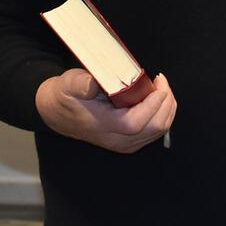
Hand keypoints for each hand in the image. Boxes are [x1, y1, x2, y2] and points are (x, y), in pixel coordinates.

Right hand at [36, 69, 175, 152]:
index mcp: (103, 125)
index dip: (152, 104)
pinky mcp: (130, 142)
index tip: (158, 84)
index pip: (136, 122)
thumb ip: (79, 83)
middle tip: (161, 81)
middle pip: (154, 127)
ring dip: (167, 107)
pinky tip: (158, 98)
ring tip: (161, 87)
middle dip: (165, 102)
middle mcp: (117, 140)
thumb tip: (91, 84)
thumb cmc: (65, 96)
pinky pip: (156, 131)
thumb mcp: (67, 84)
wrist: (58, 114)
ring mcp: (125, 144)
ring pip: (159, 130)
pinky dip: (163, 113)